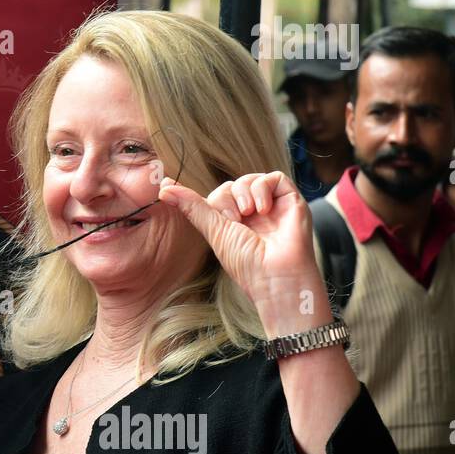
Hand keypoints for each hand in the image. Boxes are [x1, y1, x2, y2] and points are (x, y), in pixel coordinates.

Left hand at [157, 172, 329, 333]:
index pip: (219, 195)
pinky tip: (262, 209)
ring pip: (250, 179)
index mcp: (235, 222)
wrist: (276, 275)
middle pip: (232, 186)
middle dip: (227, 200)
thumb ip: (192, 206)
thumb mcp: (214, 230)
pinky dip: (263, 189)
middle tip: (234, 222)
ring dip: (244, 193)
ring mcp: (273, 206)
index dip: (215, 202)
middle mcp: (254, 213)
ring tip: (248, 216)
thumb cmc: (246, 262)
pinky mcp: (291, 200)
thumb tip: (163, 188)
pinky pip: (274, 177)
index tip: (219, 220)